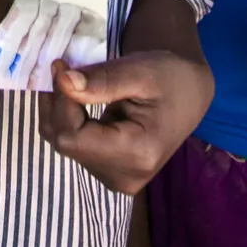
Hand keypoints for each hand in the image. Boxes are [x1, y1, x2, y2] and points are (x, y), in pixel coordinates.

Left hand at [39, 50, 213, 194]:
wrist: (189, 93)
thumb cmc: (170, 77)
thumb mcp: (139, 70)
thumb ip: (101, 80)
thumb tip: (63, 82)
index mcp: (138, 153)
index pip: (73, 137)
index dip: (59, 102)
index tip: (60, 67)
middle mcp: (126, 176)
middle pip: (67, 143)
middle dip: (57, 104)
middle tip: (61, 67)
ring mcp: (118, 180)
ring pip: (66, 146)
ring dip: (60, 111)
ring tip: (71, 79)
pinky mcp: (111, 173)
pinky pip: (75, 148)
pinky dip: (68, 121)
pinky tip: (75, 98)